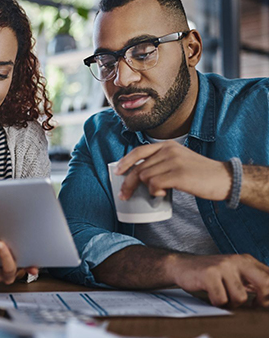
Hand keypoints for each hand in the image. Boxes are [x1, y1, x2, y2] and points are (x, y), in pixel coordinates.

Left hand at [115, 141, 231, 200]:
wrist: (224, 178)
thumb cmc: (200, 173)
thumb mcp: (179, 159)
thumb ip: (161, 162)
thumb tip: (141, 174)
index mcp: (167, 145)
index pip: (139, 151)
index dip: (125, 162)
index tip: (117, 172)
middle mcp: (168, 150)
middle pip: (139, 168)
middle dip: (128, 183)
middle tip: (124, 195)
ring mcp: (173, 161)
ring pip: (145, 177)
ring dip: (147, 189)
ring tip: (158, 193)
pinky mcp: (178, 175)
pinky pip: (155, 185)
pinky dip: (155, 192)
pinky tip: (163, 195)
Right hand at [167, 253, 268, 307]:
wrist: (181, 265)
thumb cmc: (210, 273)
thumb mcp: (234, 273)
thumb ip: (253, 282)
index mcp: (246, 260)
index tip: (262, 304)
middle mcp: (236, 260)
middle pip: (265, 285)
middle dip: (262, 301)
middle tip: (253, 306)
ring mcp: (222, 266)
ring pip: (241, 297)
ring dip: (231, 304)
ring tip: (223, 298)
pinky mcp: (209, 274)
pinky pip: (222, 299)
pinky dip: (217, 303)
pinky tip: (212, 296)